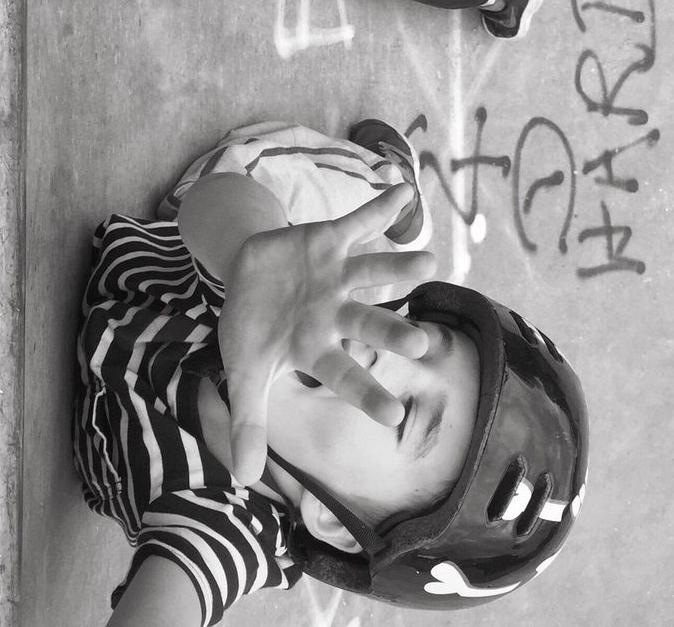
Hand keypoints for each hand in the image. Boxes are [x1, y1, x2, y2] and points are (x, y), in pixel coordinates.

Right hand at [216, 185, 436, 484]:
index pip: (344, 375)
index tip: (395, 417)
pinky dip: (379, 206)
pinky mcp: (329, 239)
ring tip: (428, 262)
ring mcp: (337, 274)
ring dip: (399, 266)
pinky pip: (358, 221)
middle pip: (369, 322)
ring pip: (372, 271)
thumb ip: (250, 420)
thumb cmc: (252, 330)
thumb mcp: (244, 375)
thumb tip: (245, 481)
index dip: (366, 393)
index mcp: (316, 347)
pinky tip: (405, 191)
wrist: (245, 275)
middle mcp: (336, 312)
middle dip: (393, 332)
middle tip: (423, 343)